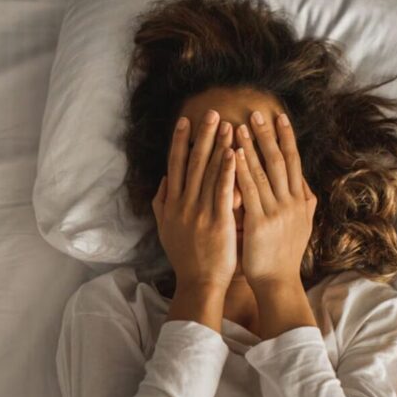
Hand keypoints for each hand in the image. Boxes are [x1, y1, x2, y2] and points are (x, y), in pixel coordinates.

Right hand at [152, 109, 238, 293]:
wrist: (198, 283)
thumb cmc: (186, 258)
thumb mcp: (166, 230)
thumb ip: (162, 205)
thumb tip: (163, 182)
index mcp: (172, 204)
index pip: (175, 166)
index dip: (179, 142)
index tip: (185, 121)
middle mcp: (183, 204)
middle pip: (192, 163)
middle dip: (202, 136)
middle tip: (211, 112)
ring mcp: (200, 212)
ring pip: (208, 173)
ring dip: (218, 146)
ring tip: (227, 125)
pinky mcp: (218, 222)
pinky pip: (223, 191)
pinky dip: (227, 171)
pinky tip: (234, 153)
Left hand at [234, 110, 317, 292]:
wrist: (278, 282)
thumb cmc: (285, 255)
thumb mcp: (302, 225)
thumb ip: (304, 203)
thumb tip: (305, 184)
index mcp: (300, 200)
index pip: (294, 162)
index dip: (287, 138)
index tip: (280, 117)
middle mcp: (292, 202)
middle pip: (280, 160)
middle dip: (268, 135)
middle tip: (257, 113)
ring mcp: (277, 212)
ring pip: (264, 172)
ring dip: (251, 147)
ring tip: (239, 126)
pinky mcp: (260, 223)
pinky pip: (250, 191)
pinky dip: (242, 171)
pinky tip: (233, 155)